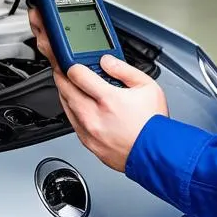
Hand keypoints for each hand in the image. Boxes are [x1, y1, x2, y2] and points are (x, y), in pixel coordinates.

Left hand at [29, 7, 167, 171]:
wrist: (155, 155)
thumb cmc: (153, 124)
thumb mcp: (148, 87)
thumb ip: (124, 70)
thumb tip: (107, 61)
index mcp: (108, 99)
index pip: (76, 73)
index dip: (71, 63)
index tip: (73, 62)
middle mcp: (94, 116)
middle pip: (64, 88)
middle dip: (61, 73)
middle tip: (61, 66)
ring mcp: (88, 131)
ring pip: (64, 105)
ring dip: (64, 91)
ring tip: (69, 82)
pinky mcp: (87, 143)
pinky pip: (71, 121)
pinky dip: (71, 109)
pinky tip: (77, 103)